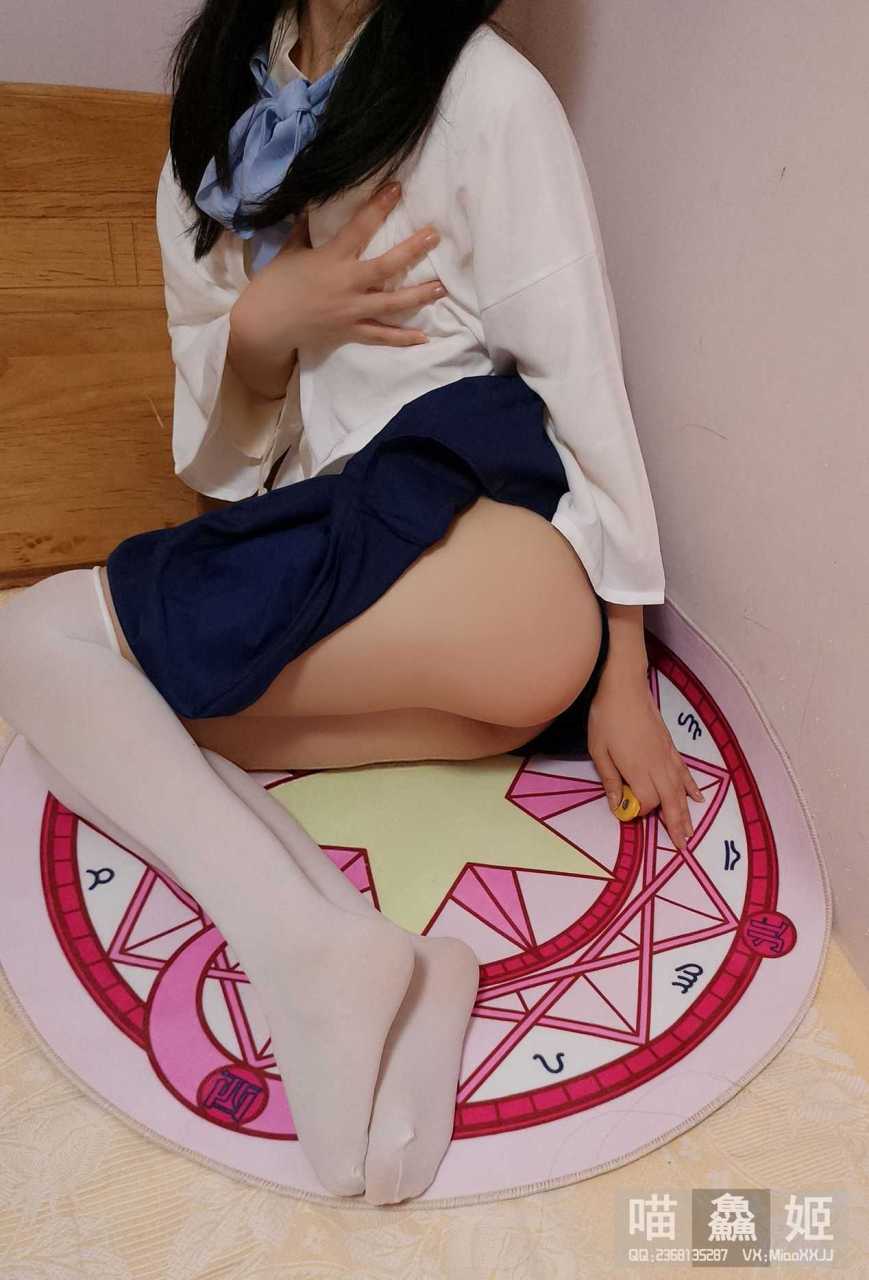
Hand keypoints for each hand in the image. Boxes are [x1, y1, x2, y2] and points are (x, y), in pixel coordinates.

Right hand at [232, 181, 446, 360]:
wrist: (264, 326)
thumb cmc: (274, 285)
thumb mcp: (289, 251)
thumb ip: (305, 229)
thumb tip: (312, 204)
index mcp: (331, 259)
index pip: (360, 228)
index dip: (379, 206)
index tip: (398, 188)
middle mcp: (347, 285)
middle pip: (386, 267)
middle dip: (412, 250)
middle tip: (434, 236)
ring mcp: (351, 311)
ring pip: (392, 304)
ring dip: (419, 296)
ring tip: (441, 288)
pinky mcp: (350, 332)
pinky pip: (381, 336)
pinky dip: (402, 338)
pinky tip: (423, 337)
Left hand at [586, 663, 702, 851]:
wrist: (623, 686)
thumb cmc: (605, 718)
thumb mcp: (598, 751)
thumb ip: (610, 780)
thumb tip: (617, 805)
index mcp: (639, 769)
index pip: (647, 802)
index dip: (639, 811)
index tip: (628, 812)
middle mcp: (658, 766)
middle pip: (671, 801)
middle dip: (676, 824)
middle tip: (682, 845)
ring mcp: (667, 755)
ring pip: (680, 790)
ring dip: (686, 812)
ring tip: (691, 831)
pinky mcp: (670, 746)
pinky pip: (684, 772)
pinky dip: (691, 787)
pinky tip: (697, 798)